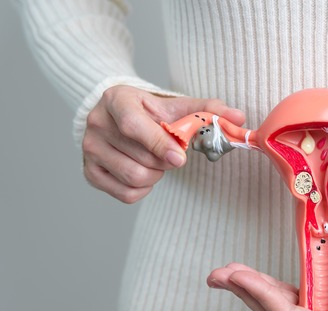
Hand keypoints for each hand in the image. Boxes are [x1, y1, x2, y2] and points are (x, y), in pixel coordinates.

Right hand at [82, 85, 244, 202]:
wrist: (119, 115)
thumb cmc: (151, 111)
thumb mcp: (177, 105)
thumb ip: (209, 110)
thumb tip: (239, 118)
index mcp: (116, 99)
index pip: (133, 126)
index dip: (159, 144)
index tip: (180, 158)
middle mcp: (96, 123)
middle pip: (141, 159)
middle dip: (165, 161)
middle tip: (169, 152)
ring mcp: (89, 149)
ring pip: (134, 178)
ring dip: (155, 175)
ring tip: (155, 160)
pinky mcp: (89, 172)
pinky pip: (126, 194)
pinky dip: (143, 189)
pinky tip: (145, 171)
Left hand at [207, 263, 327, 310]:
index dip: (262, 297)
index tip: (239, 278)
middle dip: (244, 291)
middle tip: (218, 274)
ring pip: (270, 303)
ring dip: (245, 287)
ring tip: (222, 273)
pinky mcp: (306, 303)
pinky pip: (277, 294)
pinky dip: (259, 284)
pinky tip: (241, 275)